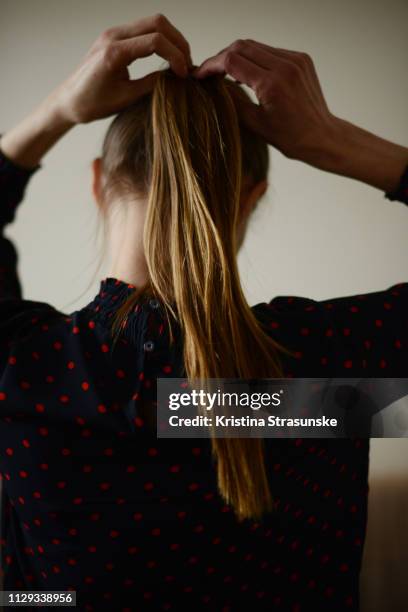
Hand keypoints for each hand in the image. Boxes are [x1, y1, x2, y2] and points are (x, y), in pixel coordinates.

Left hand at [56, 13, 192, 123]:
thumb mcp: (126, 98)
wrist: (69, 101)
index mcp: (114, 52)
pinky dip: (160, 40)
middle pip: (158, 23)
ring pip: (153, 23)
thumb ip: (151, 85)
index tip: (183, 74)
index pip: (155, 41)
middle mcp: (113, 36)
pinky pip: (143, 30)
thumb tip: (174, 77)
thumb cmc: (92, 104)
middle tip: (187, 64)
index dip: (176, 56)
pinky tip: (166, 58)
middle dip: (178, 42)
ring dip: (171, 39)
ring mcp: (113, 33)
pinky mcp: (115, 37)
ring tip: (180, 62)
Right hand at [194, 39, 407, 191]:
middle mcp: (285, 66)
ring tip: (226, 73)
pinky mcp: (301, 59)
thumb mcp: (255, 124)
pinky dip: (255, 58)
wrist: (321, 136)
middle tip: (210, 73)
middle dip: (221, 57)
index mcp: (272, 84)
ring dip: (238, 56)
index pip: (232, 60)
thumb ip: (233, 101)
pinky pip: (270, 51)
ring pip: (255, 46)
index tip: (200, 75)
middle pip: (241, 46)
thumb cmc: (289, 137)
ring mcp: (295, 59)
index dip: (211, 65)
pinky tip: (249, 74)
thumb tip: (213, 85)